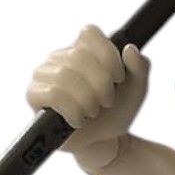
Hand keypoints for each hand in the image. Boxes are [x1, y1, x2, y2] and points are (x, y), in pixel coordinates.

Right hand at [27, 28, 150, 166]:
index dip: (108, 55)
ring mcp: (44, 74)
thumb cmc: (116, 112)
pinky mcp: (34, 94)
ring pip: (65, 75)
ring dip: (87, 99)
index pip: (89, 32)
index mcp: (83, 48)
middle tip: (107, 102)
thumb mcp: (137, 89)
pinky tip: (78, 120)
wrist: (103, 142)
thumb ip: (140, 67)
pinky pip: (52, 93)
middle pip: (79, 56)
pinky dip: (72, 110)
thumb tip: (129, 48)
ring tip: (93, 112)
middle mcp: (60, 57)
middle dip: (101, 84)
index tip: (119, 78)